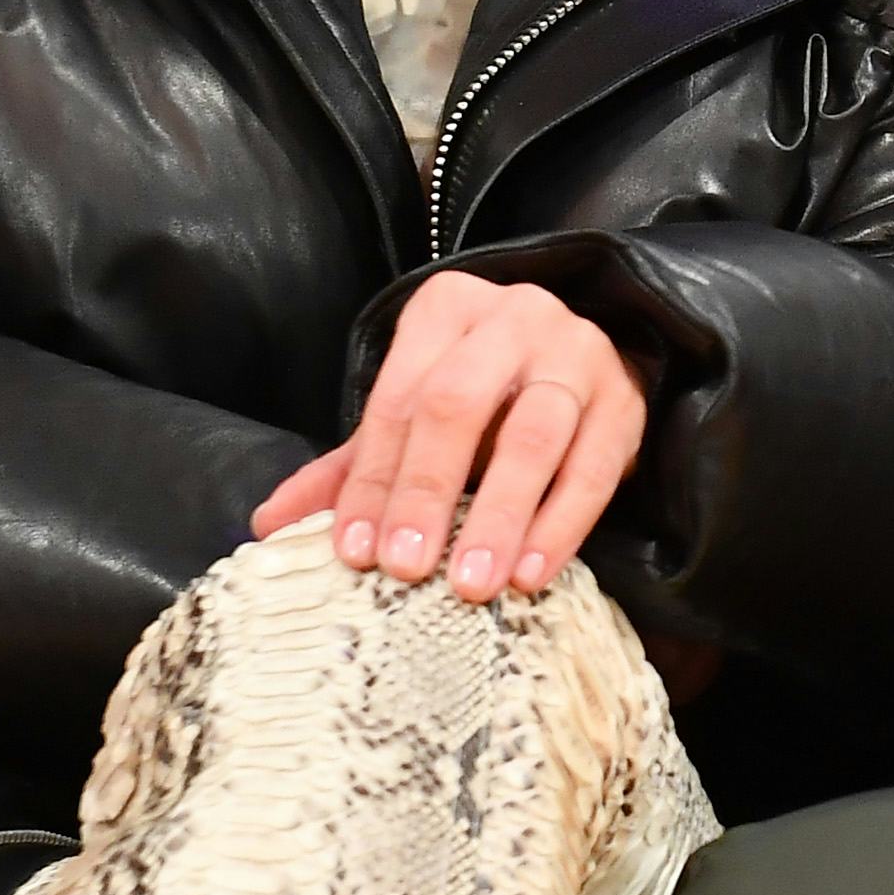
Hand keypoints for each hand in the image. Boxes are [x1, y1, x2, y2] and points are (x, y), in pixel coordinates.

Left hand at [253, 272, 645, 603]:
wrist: (582, 360)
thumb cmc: (483, 395)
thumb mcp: (415, 415)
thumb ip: (351, 466)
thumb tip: (268, 524)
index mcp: (445, 309)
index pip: (399, 399)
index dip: (373, 478)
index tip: (355, 551)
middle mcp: (512, 317)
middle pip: (458, 404)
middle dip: (426, 492)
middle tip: (405, 568)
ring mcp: (576, 353)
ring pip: (532, 434)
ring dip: (497, 516)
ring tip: (469, 585)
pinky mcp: (625, 399)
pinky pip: (592, 467)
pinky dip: (560, 525)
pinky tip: (530, 572)